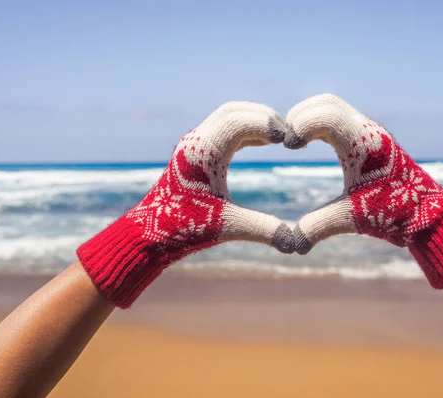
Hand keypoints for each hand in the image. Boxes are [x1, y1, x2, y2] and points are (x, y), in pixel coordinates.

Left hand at [78, 102, 293, 307]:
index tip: (291, 139)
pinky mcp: (195, 151)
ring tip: (280, 137)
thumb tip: (295, 241)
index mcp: (202, 152)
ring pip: (228, 116)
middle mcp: (196, 141)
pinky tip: (264, 142)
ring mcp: (194, 144)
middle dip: (263, 117)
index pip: (239, 122)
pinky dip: (245, 129)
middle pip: (234, 111)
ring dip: (253, 120)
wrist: (148, 233)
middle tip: (289, 134)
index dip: (267, 126)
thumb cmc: (182, 228)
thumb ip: (262, 229)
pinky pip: (224, 128)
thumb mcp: (226, 226)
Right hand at [284, 94, 442, 287]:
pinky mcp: (367, 137)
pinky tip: (309, 142)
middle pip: (325, 103)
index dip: (300, 125)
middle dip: (300, 117)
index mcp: (363, 143)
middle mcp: (366, 130)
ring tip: (295, 141)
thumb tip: (291, 243)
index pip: (326, 115)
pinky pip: (338, 115)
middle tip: (287, 142)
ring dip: (309, 116)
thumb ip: (318, 226)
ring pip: (332, 105)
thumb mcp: (352, 218)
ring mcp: (367, 130)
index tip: (289, 148)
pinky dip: (318, 121)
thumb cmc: (395, 213)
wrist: (427, 211)